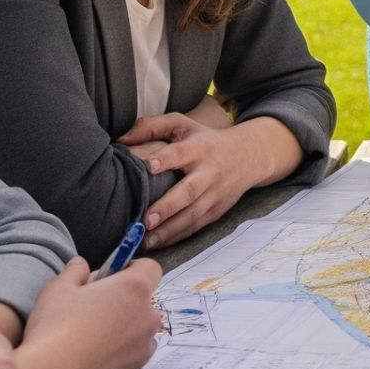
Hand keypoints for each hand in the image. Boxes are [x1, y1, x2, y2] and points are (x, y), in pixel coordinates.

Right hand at [1, 256, 164, 368]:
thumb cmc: (54, 329)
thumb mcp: (57, 289)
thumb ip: (75, 271)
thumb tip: (82, 265)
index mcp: (135, 289)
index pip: (151, 268)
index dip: (133, 269)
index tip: (113, 276)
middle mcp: (147, 318)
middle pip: (145, 303)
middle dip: (126, 303)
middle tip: (96, 311)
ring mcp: (142, 351)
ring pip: (140, 334)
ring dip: (124, 333)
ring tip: (92, 341)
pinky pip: (130, 361)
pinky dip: (117, 360)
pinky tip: (91, 363)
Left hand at [134, 114, 298, 248]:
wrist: (249, 156)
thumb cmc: (205, 140)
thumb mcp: (183, 125)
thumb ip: (152, 127)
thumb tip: (120, 139)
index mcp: (199, 147)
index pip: (181, 153)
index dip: (165, 159)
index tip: (148, 167)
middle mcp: (209, 171)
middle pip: (189, 190)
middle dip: (168, 207)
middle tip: (145, 220)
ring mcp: (215, 193)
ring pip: (193, 214)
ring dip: (170, 229)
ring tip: (147, 240)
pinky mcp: (216, 210)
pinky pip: (196, 226)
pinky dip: (178, 236)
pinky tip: (159, 243)